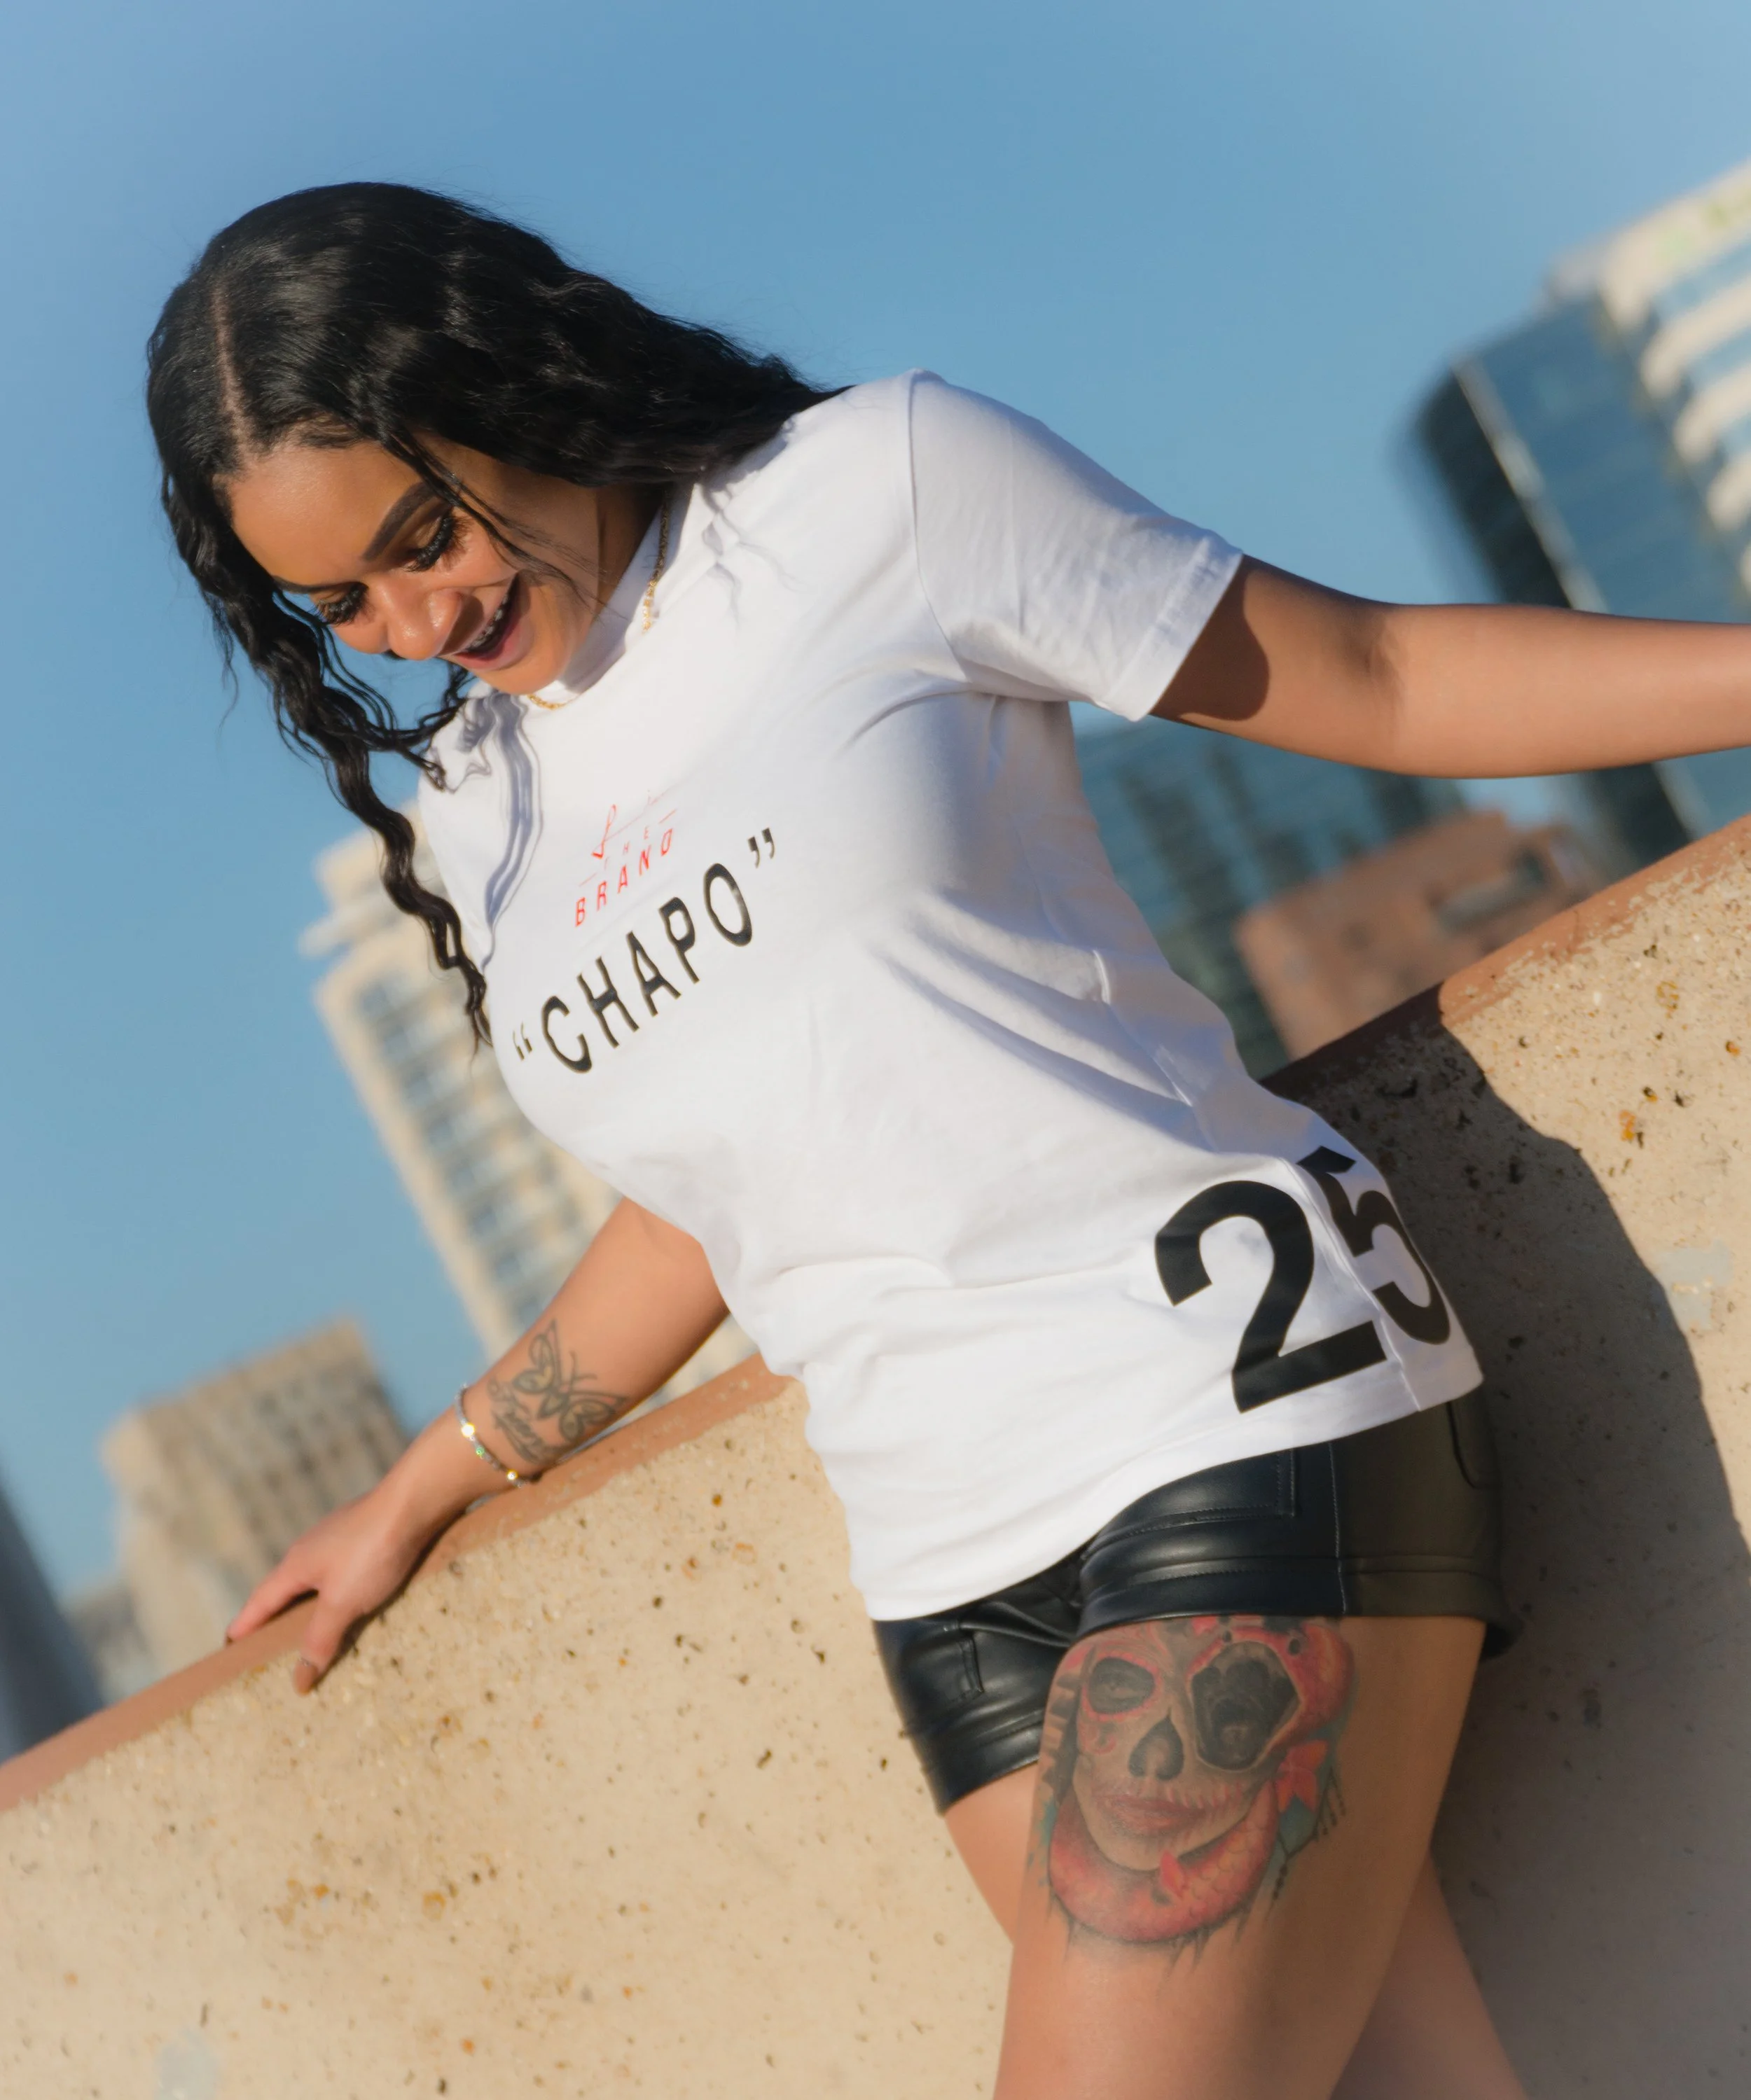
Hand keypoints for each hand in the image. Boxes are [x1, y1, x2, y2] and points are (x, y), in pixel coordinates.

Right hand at [227, 1480, 432, 1693]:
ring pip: (314, 1580)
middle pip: (283, 1590)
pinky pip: (342, 1572)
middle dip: (274, 1618)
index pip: (259, 1603)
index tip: (229, 1647)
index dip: (244, 1627)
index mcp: (294, 1566)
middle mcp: (310, 1550)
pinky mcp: (365, 1537)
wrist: (415, 1502)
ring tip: (311, 1631)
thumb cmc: (372, 1552)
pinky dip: (338, 1594)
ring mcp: (338, 1540)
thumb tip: (298, 1681)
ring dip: (309, 1606)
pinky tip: (353, 1603)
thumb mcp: (342, 1603)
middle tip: (267, 1647)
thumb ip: (320, 1640)